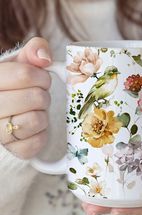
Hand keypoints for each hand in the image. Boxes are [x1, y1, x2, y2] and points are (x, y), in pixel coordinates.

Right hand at [0, 37, 51, 158]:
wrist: (11, 113)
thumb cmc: (17, 87)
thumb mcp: (21, 64)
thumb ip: (33, 52)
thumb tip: (44, 57)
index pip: (26, 74)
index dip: (42, 76)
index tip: (41, 80)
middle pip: (35, 98)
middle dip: (43, 95)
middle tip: (38, 97)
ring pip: (35, 120)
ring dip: (42, 114)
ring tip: (34, 111)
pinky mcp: (13, 149)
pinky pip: (37, 142)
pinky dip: (42, 133)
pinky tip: (33, 128)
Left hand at [82, 164, 141, 214]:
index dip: (133, 210)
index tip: (115, 210)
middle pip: (133, 206)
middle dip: (111, 208)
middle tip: (90, 208)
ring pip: (128, 198)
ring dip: (107, 199)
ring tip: (87, 199)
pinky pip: (129, 188)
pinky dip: (115, 188)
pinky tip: (100, 186)